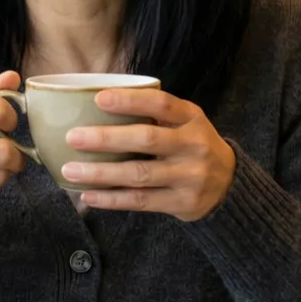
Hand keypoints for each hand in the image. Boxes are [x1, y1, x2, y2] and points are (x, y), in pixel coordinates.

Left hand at [59, 88, 235, 220]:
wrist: (229, 184)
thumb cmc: (191, 145)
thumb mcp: (184, 122)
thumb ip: (153, 113)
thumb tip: (95, 103)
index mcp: (191, 117)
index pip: (161, 104)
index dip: (130, 101)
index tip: (99, 98)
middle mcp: (194, 145)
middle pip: (146, 139)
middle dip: (106, 138)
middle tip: (73, 137)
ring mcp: (190, 176)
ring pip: (139, 174)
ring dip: (101, 173)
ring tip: (71, 170)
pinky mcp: (182, 203)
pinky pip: (141, 201)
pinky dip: (112, 199)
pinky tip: (88, 195)